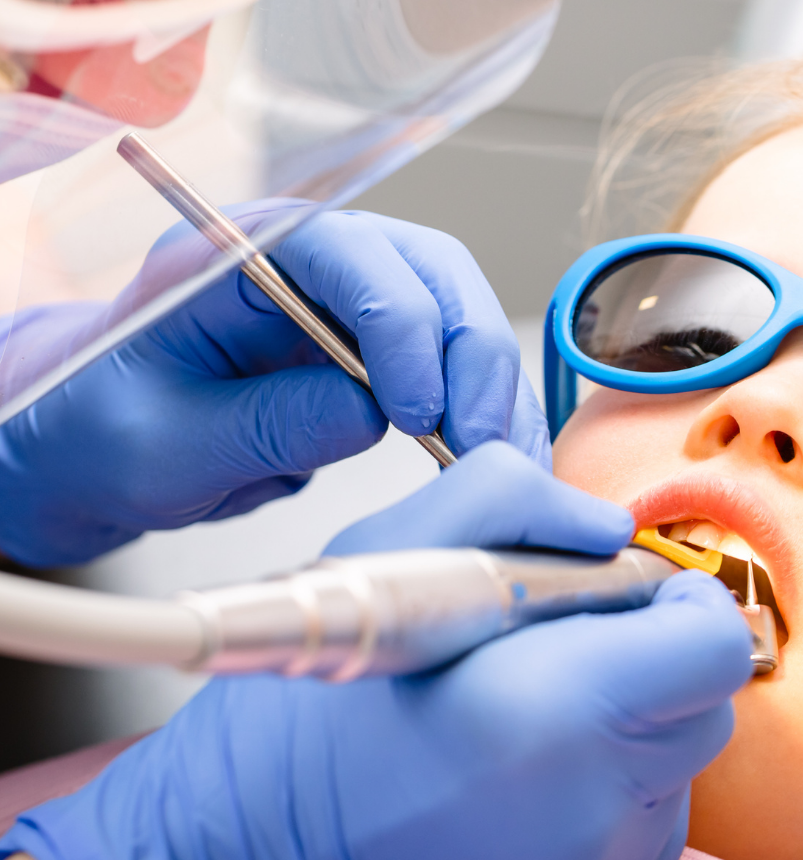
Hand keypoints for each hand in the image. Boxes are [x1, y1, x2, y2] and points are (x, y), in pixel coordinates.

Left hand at [0, 202, 548, 567]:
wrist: (102, 452)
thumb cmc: (107, 431)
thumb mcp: (164, 443)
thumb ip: (266, 424)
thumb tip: (373, 415)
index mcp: (242, 254)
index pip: (348, 253)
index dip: (399, 326)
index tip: (417, 411)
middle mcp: (311, 265)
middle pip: (430, 273)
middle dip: (470, 355)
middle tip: (476, 439)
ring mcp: (353, 308)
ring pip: (460, 318)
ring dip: (492, 389)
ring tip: (498, 461)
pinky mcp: (380, 357)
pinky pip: (455, 369)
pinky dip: (486, 414)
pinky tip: (494, 460)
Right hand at [0, 443, 752, 859]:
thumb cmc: (304, 717)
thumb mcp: (387, 558)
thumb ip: (515, 504)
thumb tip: (611, 530)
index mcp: (554, 702)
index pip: (713, 642)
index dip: (682, 602)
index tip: (632, 594)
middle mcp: (593, 803)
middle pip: (705, 704)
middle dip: (653, 663)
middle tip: (560, 653)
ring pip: (675, 766)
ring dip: (627, 730)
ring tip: (521, 725)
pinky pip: (639, 830)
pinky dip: (601, 796)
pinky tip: (513, 788)